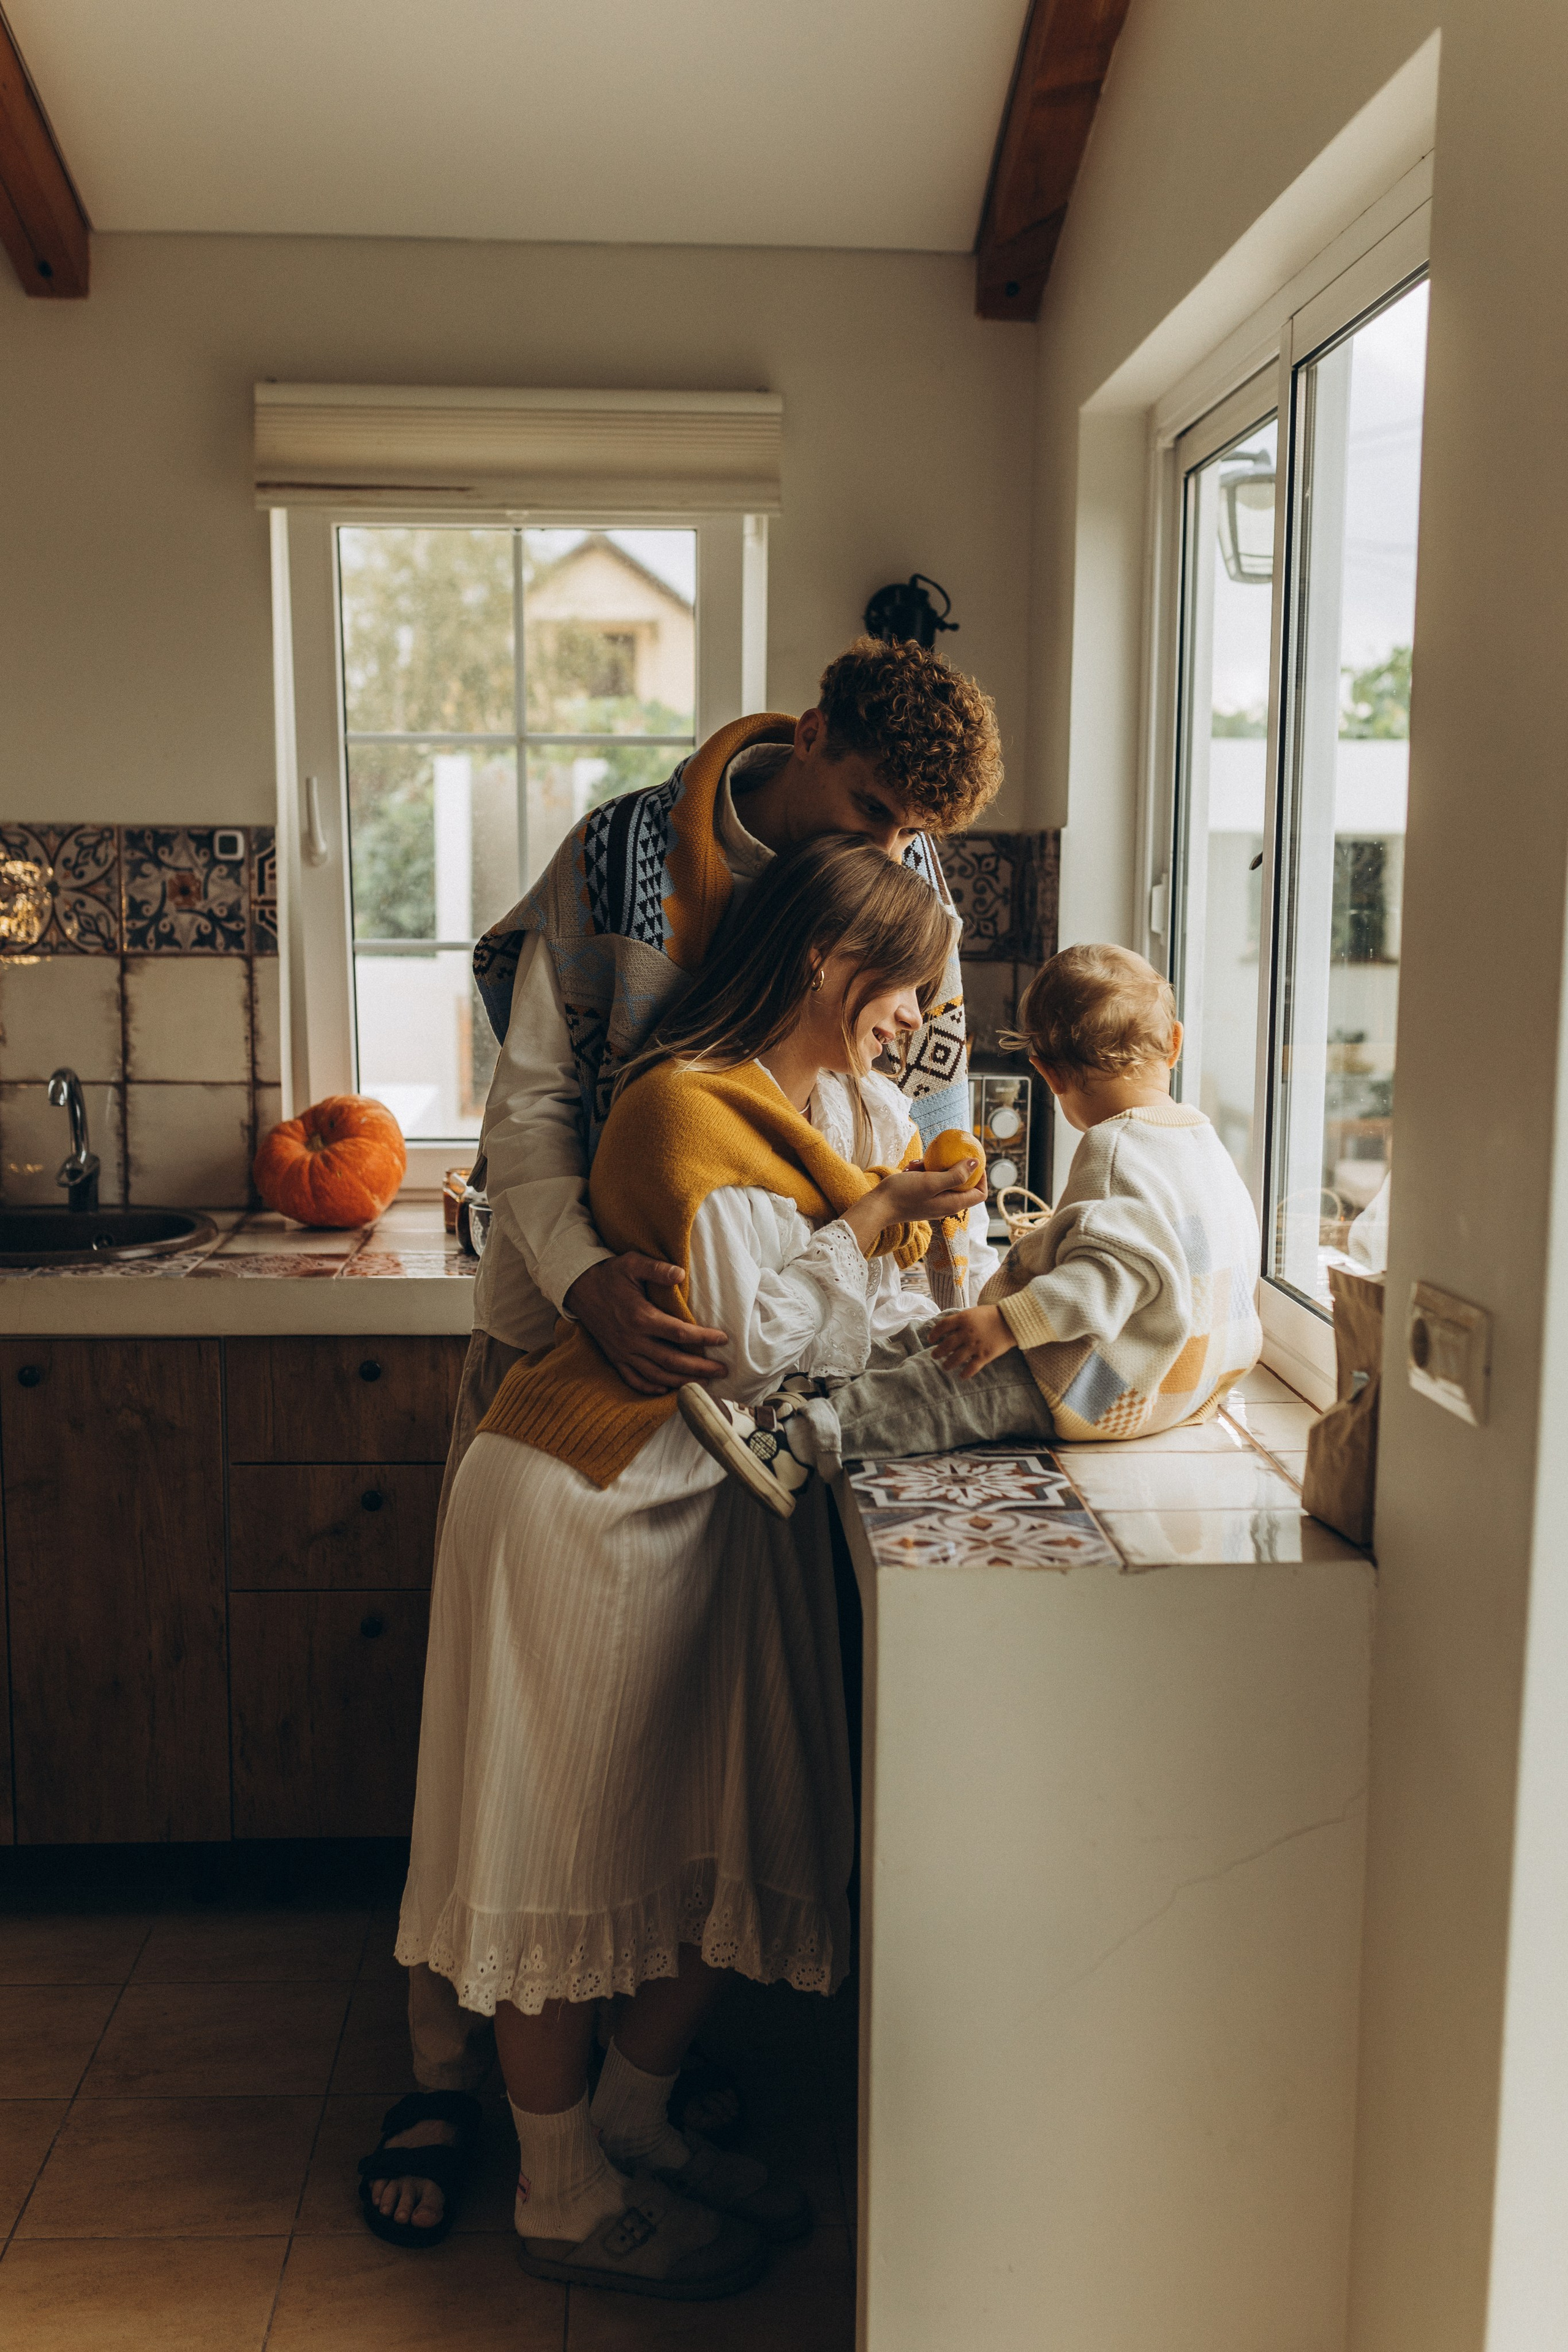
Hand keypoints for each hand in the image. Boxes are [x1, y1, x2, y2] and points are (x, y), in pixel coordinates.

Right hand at [563, 1254, 728, 1396]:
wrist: (579, 1288)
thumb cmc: (610, 1274)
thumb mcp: (632, 1263)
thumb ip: (657, 1269)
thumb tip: (681, 1273)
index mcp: (641, 1317)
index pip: (680, 1333)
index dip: (704, 1338)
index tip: (723, 1339)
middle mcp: (633, 1339)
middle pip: (672, 1361)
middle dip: (700, 1369)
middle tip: (722, 1371)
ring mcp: (623, 1352)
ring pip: (656, 1375)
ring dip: (681, 1382)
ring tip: (703, 1384)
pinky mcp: (615, 1357)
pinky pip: (633, 1379)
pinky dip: (650, 1388)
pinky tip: (667, 1390)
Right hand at [841, 1159, 985, 1253]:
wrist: (879, 1206)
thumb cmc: (904, 1194)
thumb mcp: (931, 1181)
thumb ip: (956, 1175)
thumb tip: (976, 1163)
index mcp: (953, 1204)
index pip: (980, 1194)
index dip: (982, 1177)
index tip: (973, 1160)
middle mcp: (946, 1205)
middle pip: (963, 1185)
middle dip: (954, 1168)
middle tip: (943, 1155)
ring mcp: (934, 1203)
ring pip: (944, 1180)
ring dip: (935, 1168)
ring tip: (920, 1163)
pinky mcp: (923, 1198)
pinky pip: (930, 1182)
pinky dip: (924, 1173)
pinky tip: (911, 1167)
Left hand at [928, 1302, 1016, 1379]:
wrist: (1012, 1321)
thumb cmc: (991, 1315)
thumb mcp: (973, 1312)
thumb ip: (960, 1320)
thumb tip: (947, 1330)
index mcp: (963, 1319)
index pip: (942, 1326)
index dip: (934, 1333)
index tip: (930, 1339)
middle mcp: (967, 1332)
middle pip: (946, 1344)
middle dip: (938, 1352)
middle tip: (934, 1356)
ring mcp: (975, 1345)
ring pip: (956, 1358)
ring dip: (948, 1364)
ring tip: (945, 1366)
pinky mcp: (985, 1355)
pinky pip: (972, 1368)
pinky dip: (965, 1373)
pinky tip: (961, 1376)